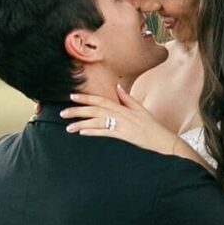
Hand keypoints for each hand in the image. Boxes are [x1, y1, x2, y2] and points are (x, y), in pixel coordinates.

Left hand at [62, 78, 185, 158]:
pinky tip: (82, 133)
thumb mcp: (139, 108)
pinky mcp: (122, 135)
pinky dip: (93, 132)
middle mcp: (120, 114)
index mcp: (122, 107)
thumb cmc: (150, 124)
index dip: (85, 98)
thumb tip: (118, 86)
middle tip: (63, 113)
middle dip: (77, 111)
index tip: (72, 97)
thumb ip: (127, 97)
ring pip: (97, 121)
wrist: (161, 139)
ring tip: (68, 127)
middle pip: (95, 110)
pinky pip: (105, 132)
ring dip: (81, 124)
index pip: (100, 100)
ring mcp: (121, 124)